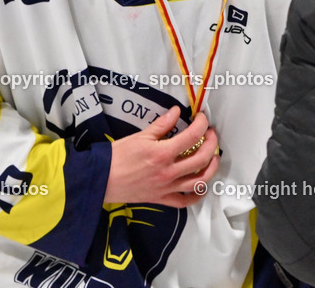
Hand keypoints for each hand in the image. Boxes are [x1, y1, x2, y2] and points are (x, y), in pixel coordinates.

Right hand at [104, 105, 219, 207]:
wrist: (101, 180)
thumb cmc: (116, 157)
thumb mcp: (139, 136)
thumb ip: (161, 125)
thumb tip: (176, 112)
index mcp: (162, 154)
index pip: (192, 136)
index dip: (202, 124)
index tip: (202, 119)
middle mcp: (168, 172)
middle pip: (202, 158)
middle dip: (212, 143)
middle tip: (211, 134)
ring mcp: (167, 187)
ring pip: (200, 181)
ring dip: (211, 168)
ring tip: (213, 157)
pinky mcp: (162, 199)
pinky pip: (186, 201)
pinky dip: (197, 194)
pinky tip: (201, 185)